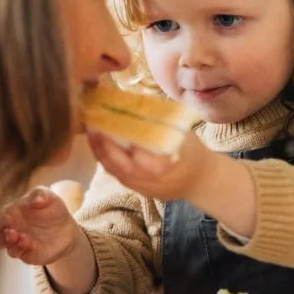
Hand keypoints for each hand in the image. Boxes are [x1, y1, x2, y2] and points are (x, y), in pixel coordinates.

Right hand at [0, 186, 81, 265]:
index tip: (9, 217)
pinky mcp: (28, 254)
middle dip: (1, 235)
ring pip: (8, 248)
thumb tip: (34, 200)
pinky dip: (23, 250)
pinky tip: (31, 243)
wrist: (67, 228)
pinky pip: (22, 254)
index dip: (0, 219)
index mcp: (12, 214)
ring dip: (12, 244)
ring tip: (23, 238)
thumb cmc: (52, 209)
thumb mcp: (49, 197)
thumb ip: (40, 194)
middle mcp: (12, 230)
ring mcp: (19, 243)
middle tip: (11, 232)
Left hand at [86, 129, 214, 201]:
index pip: (136, 152)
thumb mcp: (183, 135)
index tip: (110, 120)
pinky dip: (106, 160)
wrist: (202, 182)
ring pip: (114, 171)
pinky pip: (117, 175)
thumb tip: (138, 102)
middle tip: (92, 125)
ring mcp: (142, 187)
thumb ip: (162, 124)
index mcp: (164, 165)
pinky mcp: (137, 190)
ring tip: (91, 133)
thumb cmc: (194, 154)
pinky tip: (99, 146)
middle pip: (118, 163)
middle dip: (102, 144)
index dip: (120, 138)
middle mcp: (149, 179)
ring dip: (100, 152)